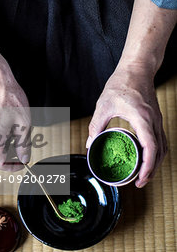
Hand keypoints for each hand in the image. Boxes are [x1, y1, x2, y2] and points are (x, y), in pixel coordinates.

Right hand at [0, 60, 30, 171]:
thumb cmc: (9, 99)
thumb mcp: (23, 124)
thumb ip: (24, 145)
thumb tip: (24, 159)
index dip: (12, 166)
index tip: (21, 162)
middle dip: (10, 151)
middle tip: (22, 140)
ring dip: (4, 141)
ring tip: (14, 126)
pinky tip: (5, 120)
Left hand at [86, 65, 166, 187]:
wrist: (137, 68)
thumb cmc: (122, 83)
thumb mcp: (104, 104)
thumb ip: (96, 124)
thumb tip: (90, 143)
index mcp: (142, 118)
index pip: (150, 147)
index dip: (147, 166)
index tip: (140, 178)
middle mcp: (154, 121)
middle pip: (159, 152)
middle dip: (151, 170)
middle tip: (139, 183)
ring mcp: (157, 120)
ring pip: (162, 147)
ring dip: (155, 163)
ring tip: (144, 175)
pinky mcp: (156, 119)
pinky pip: (160, 140)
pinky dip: (156, 153)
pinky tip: (147, 158)